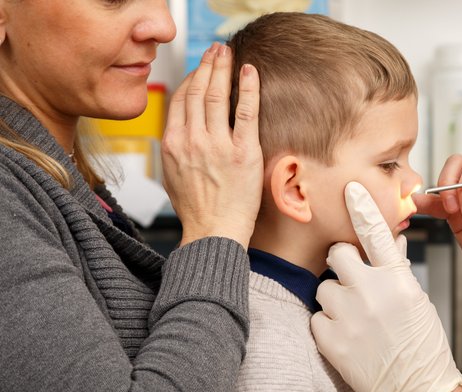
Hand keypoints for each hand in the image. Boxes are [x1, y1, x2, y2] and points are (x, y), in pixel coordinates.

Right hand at [161, 43, 262, 247]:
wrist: (213, 232)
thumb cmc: (196, 209)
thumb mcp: (171, 175)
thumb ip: (173, 148)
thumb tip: (177, 130)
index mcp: (172, 143)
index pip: (180, 99)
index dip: (191, 78)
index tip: (201, 68)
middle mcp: (191, 140)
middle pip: (198, 91)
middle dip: (207, 65)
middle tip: (216, 50)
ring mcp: (217, 145)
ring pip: (217, 96)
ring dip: (223, 69)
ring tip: (228, 53)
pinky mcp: (243, 152)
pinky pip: (246, 112)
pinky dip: (248, 88)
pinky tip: (250, 71)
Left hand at [311, 182, 461, 391]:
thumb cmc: (422, 347)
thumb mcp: (417, 299)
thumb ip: (396, 269)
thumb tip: (389, 240)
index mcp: (398, 280)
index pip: (376, 232)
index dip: (362, 207)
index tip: (351, 188)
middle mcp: (372, 293)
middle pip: (337, 254)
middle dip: (342, 264)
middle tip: (353, 281)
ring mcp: (349, 317)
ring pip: (324, 288)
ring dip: (336, 299)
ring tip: (356, 319)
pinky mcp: (331, 341)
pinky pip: (317, 318)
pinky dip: (328, 325)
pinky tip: (349, 337)